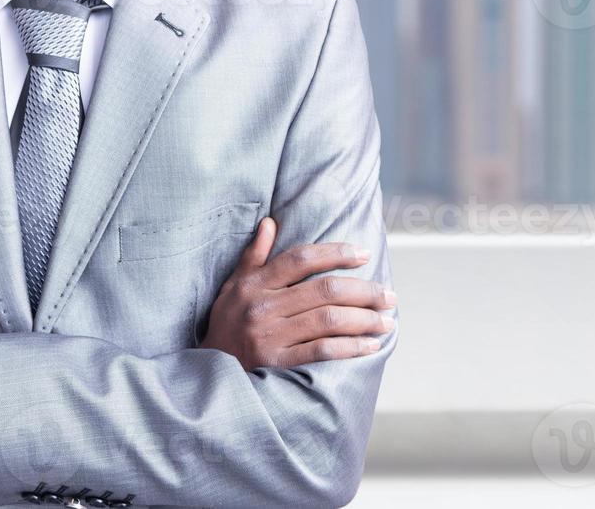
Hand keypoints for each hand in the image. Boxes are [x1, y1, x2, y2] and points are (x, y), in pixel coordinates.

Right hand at [200, 217, 395, 369]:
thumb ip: (253, 256)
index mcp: (255, 283)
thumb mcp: (232, 286)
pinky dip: (350, 347)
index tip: (364, 255)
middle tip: (389, 294)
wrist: (204, 372)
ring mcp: (270, 335)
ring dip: (364, 318)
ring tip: (387, 319)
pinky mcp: (276, 362)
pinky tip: (371, 345)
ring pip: (328, 319)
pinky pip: (321, 351)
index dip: (336, 253)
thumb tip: (270, 223)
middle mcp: (263, 306)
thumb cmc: (225, 324)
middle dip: (364, 290)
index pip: (302, 258)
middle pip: (324, 290)